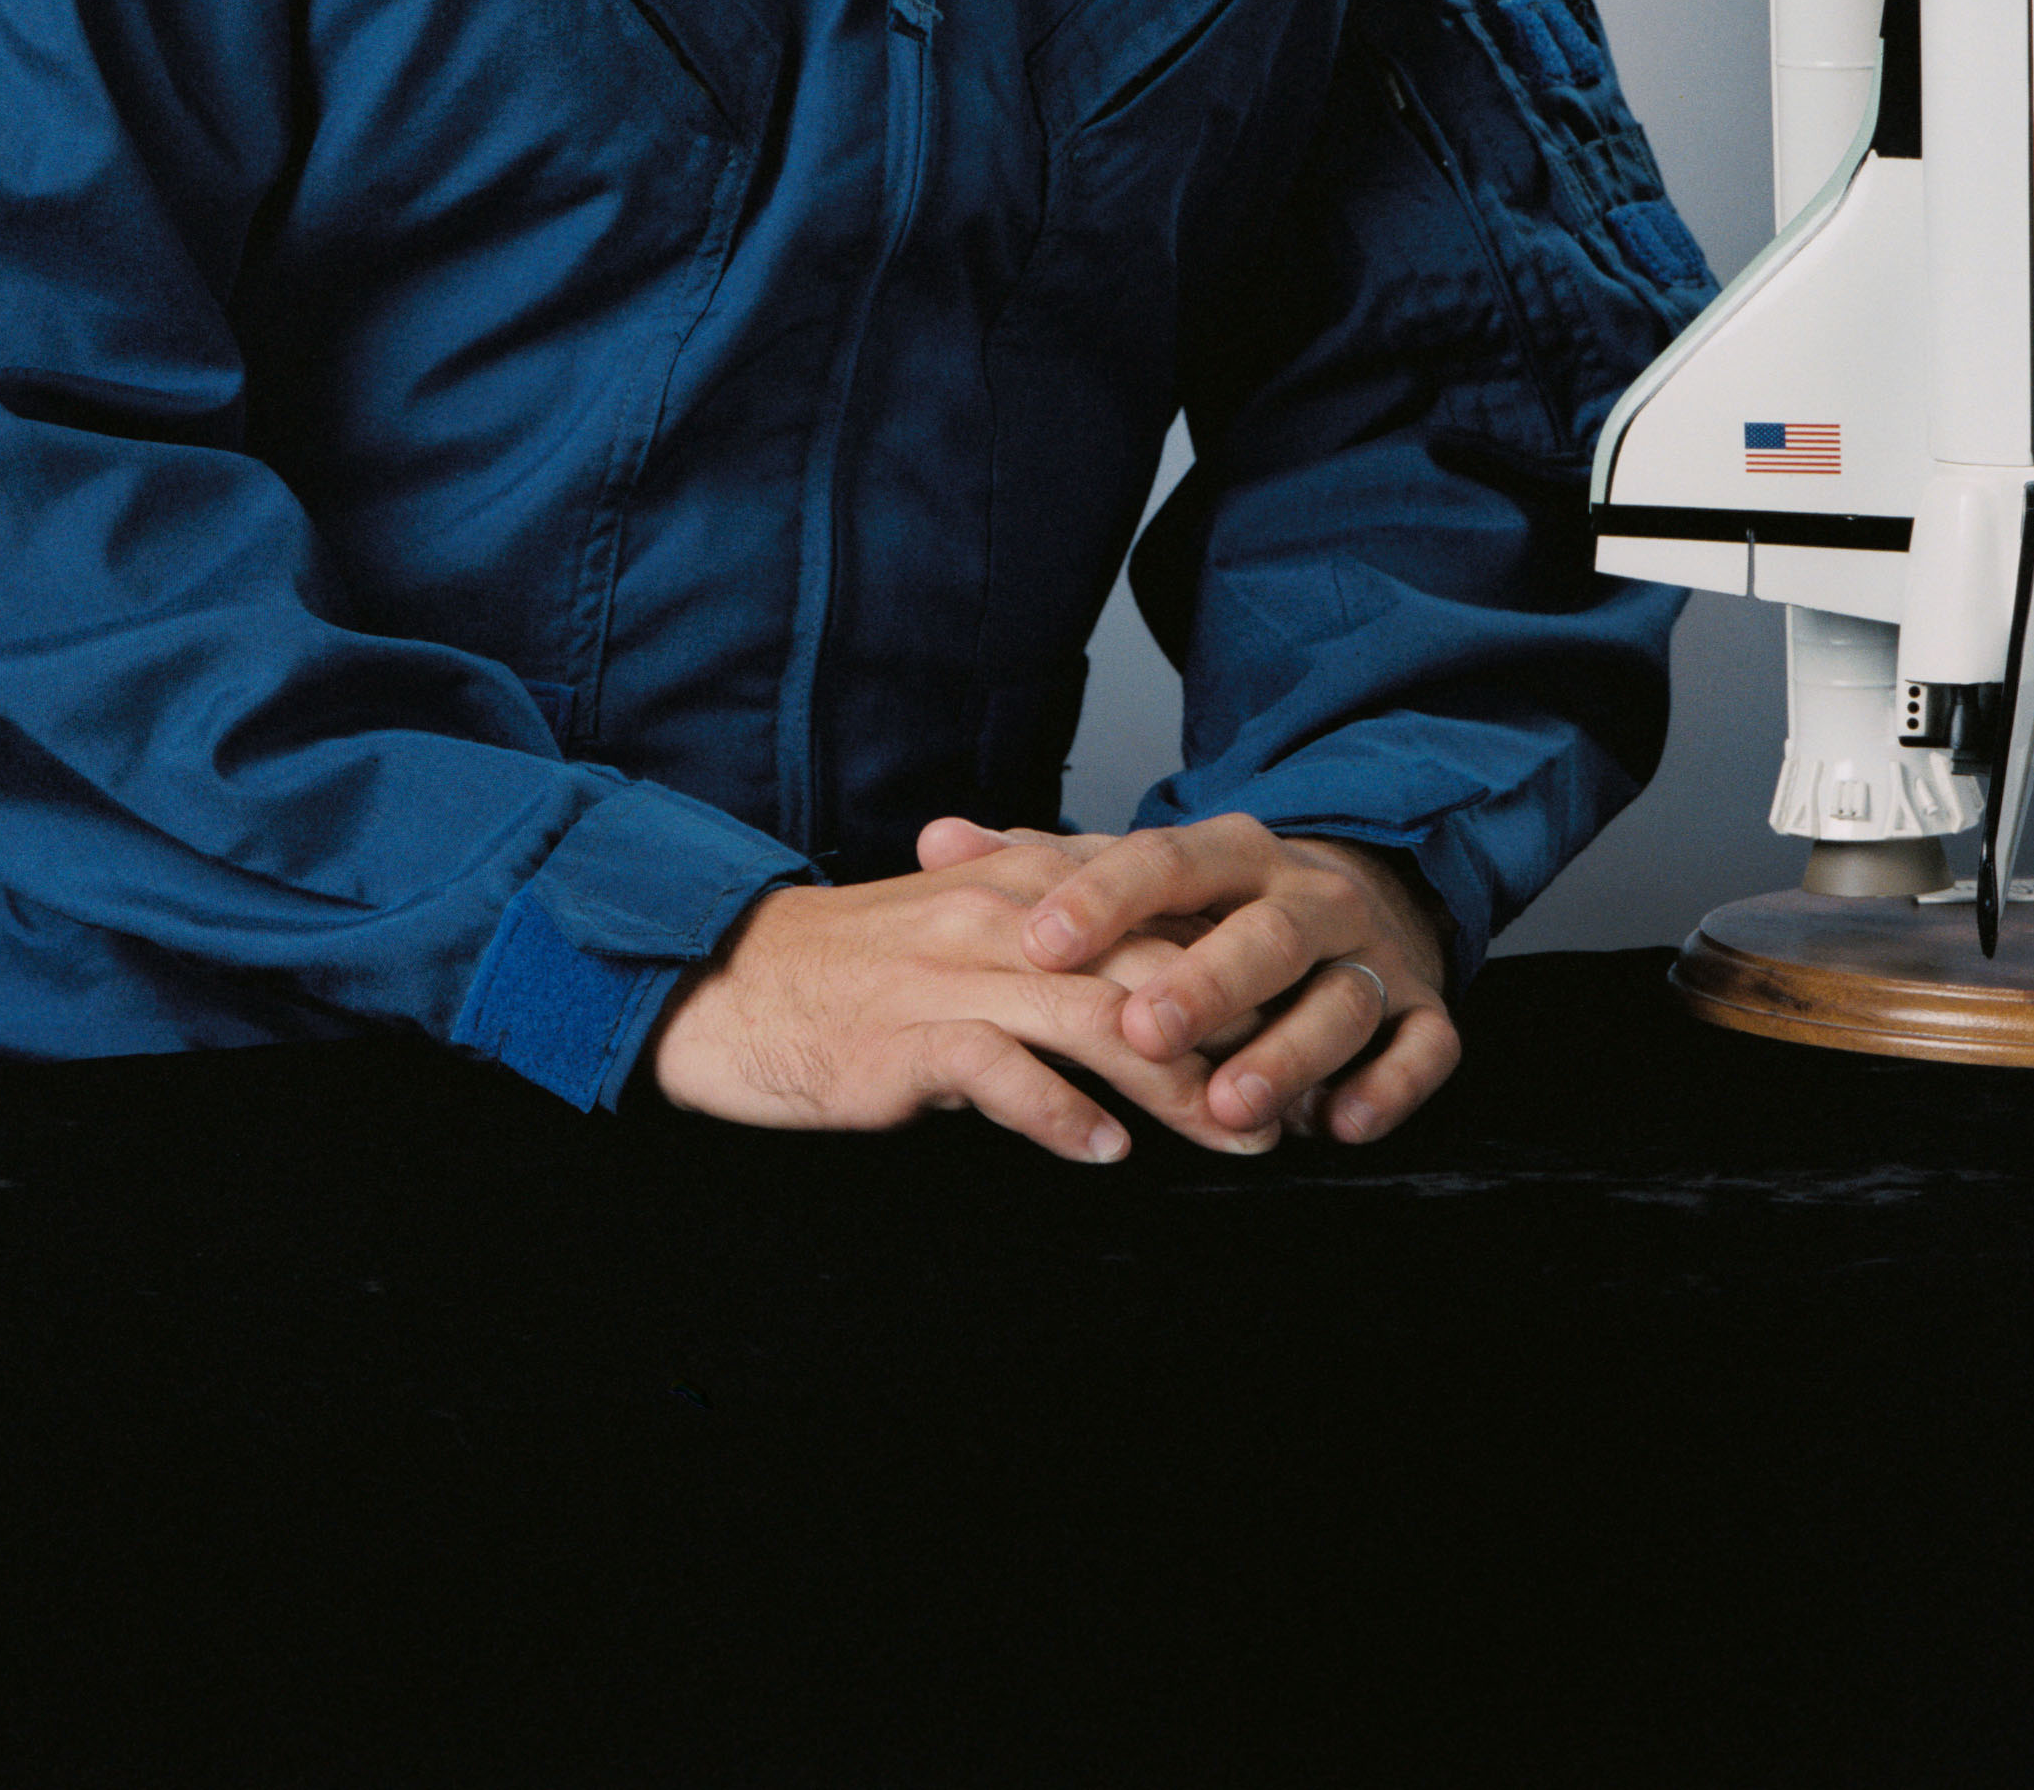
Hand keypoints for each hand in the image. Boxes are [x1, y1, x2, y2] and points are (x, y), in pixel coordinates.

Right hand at [645, 849, 1286, 1166]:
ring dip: (1177, 1084)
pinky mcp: (905, 1038)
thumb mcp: (966, 929)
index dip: (1239, 972)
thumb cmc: (856, 966)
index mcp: (1022, 879)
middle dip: (1238, 1035)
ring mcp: (951, 973)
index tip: (1303, 1030)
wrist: (730, 981)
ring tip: (1241, 1136)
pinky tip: (1106, 1154)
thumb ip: (1056, 941)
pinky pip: (996, 1070)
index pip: (1157, 914)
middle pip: (1147, 968)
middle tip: (1303, 1097)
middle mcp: (999, 915)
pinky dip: (1058, 1112)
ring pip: (1092, 1017)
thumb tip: (1156, 984)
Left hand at [991, 812, 1464, 1148]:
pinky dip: (1391, 1085)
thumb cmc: (1219, 904)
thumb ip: (1042, 864)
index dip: (1102, 899)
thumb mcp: (1141, 874)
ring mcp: (1372, 954)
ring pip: (1343, 997)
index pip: (1163, 861)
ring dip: (1289, 1052)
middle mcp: (1308, 895)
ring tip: (1230, 1106)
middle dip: (1206, 981)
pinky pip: (1424, 1046)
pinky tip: (1343, 1126)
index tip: (1038, 943)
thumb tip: (935, 838)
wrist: (1362, 896)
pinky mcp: (1424, 1010)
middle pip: (1263, 931)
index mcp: (1232, 852)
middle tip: (1141, 1030)